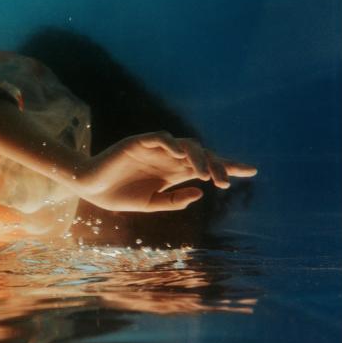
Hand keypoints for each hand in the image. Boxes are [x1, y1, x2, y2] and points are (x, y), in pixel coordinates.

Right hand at [71, 131, 257, 211]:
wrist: (89, 187)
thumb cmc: (118, 196)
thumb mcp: (150, 204)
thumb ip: (174, 200)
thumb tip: (201, 192)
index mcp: (174, 173)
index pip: (207, 166)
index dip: (229, 166)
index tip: (251, 172)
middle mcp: (169, 158)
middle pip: (203, 155)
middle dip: (218, 165)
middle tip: (226, 182)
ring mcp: (155, 150)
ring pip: (186, 145)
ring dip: (198, 158)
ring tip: (203, 174)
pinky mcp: (139, 143)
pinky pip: (161, 138)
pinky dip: (172, 144)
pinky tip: (180, 156)